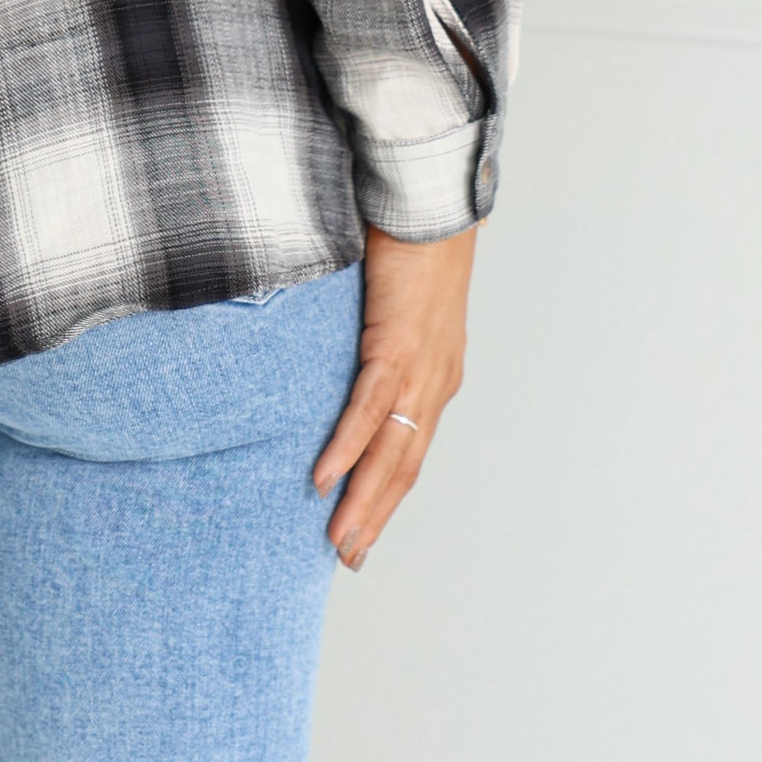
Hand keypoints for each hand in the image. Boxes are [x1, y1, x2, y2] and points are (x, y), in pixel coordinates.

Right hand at [312, 219, 475, 569]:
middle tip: (349, 558)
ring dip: (363, 500)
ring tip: (339, 539)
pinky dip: (347, 446)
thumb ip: (373, 339)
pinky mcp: (396, 345)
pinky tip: (326, 477)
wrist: (429, 203)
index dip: (387, 493)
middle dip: (377, 515)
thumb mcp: (391, 306)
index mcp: (436, 376)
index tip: (363, 530)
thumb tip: (338, 357)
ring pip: (390, 450)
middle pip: (405, 465)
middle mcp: (435, 383)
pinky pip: (368, 407)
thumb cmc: (406, 242)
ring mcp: (420, 368)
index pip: (411, 450)